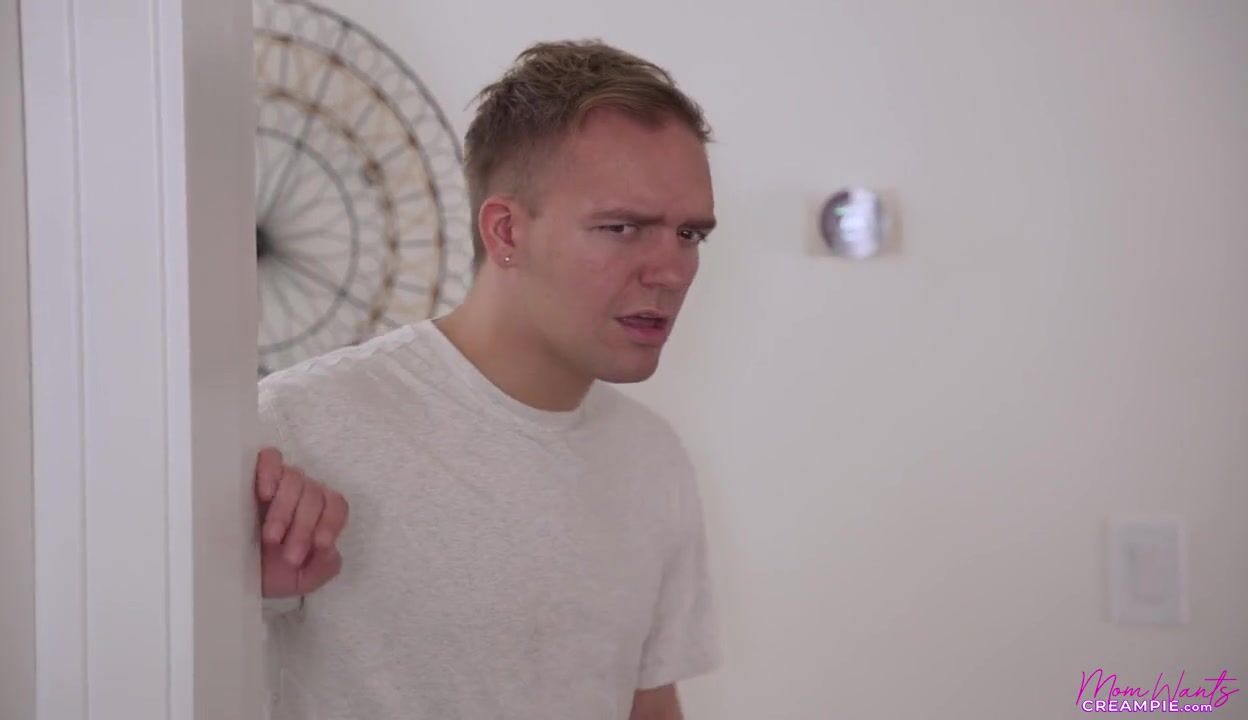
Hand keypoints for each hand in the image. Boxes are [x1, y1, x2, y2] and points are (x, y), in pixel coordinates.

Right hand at [255, 447, 348, 598]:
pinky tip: (265, 494)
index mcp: (319, 515)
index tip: (318, 546)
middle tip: (290, 557)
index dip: (330, 524)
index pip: (336, 506)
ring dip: (284, 511)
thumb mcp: (301, 580)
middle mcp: (304, 494)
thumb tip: (330, 551)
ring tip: (271, 538)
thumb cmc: (270, 573)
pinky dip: (270, 471)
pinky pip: (270, 459)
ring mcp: (280, 483)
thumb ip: (324, 568)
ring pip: (294, 481)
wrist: (232, 576)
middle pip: (314, 496)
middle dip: (303, 529)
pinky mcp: (256, 475)